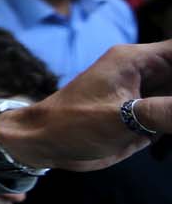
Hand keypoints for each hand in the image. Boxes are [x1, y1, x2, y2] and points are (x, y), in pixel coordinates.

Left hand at [0, 41, 171, 171]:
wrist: (44, 144)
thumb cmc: (71, 123)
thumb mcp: (120, 118)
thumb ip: (164, 113)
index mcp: (135, 60)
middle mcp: (145, 73)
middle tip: (171, 116)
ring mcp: (148, 96)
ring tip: (167, 127)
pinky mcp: (147, 118)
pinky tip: (169, 141)